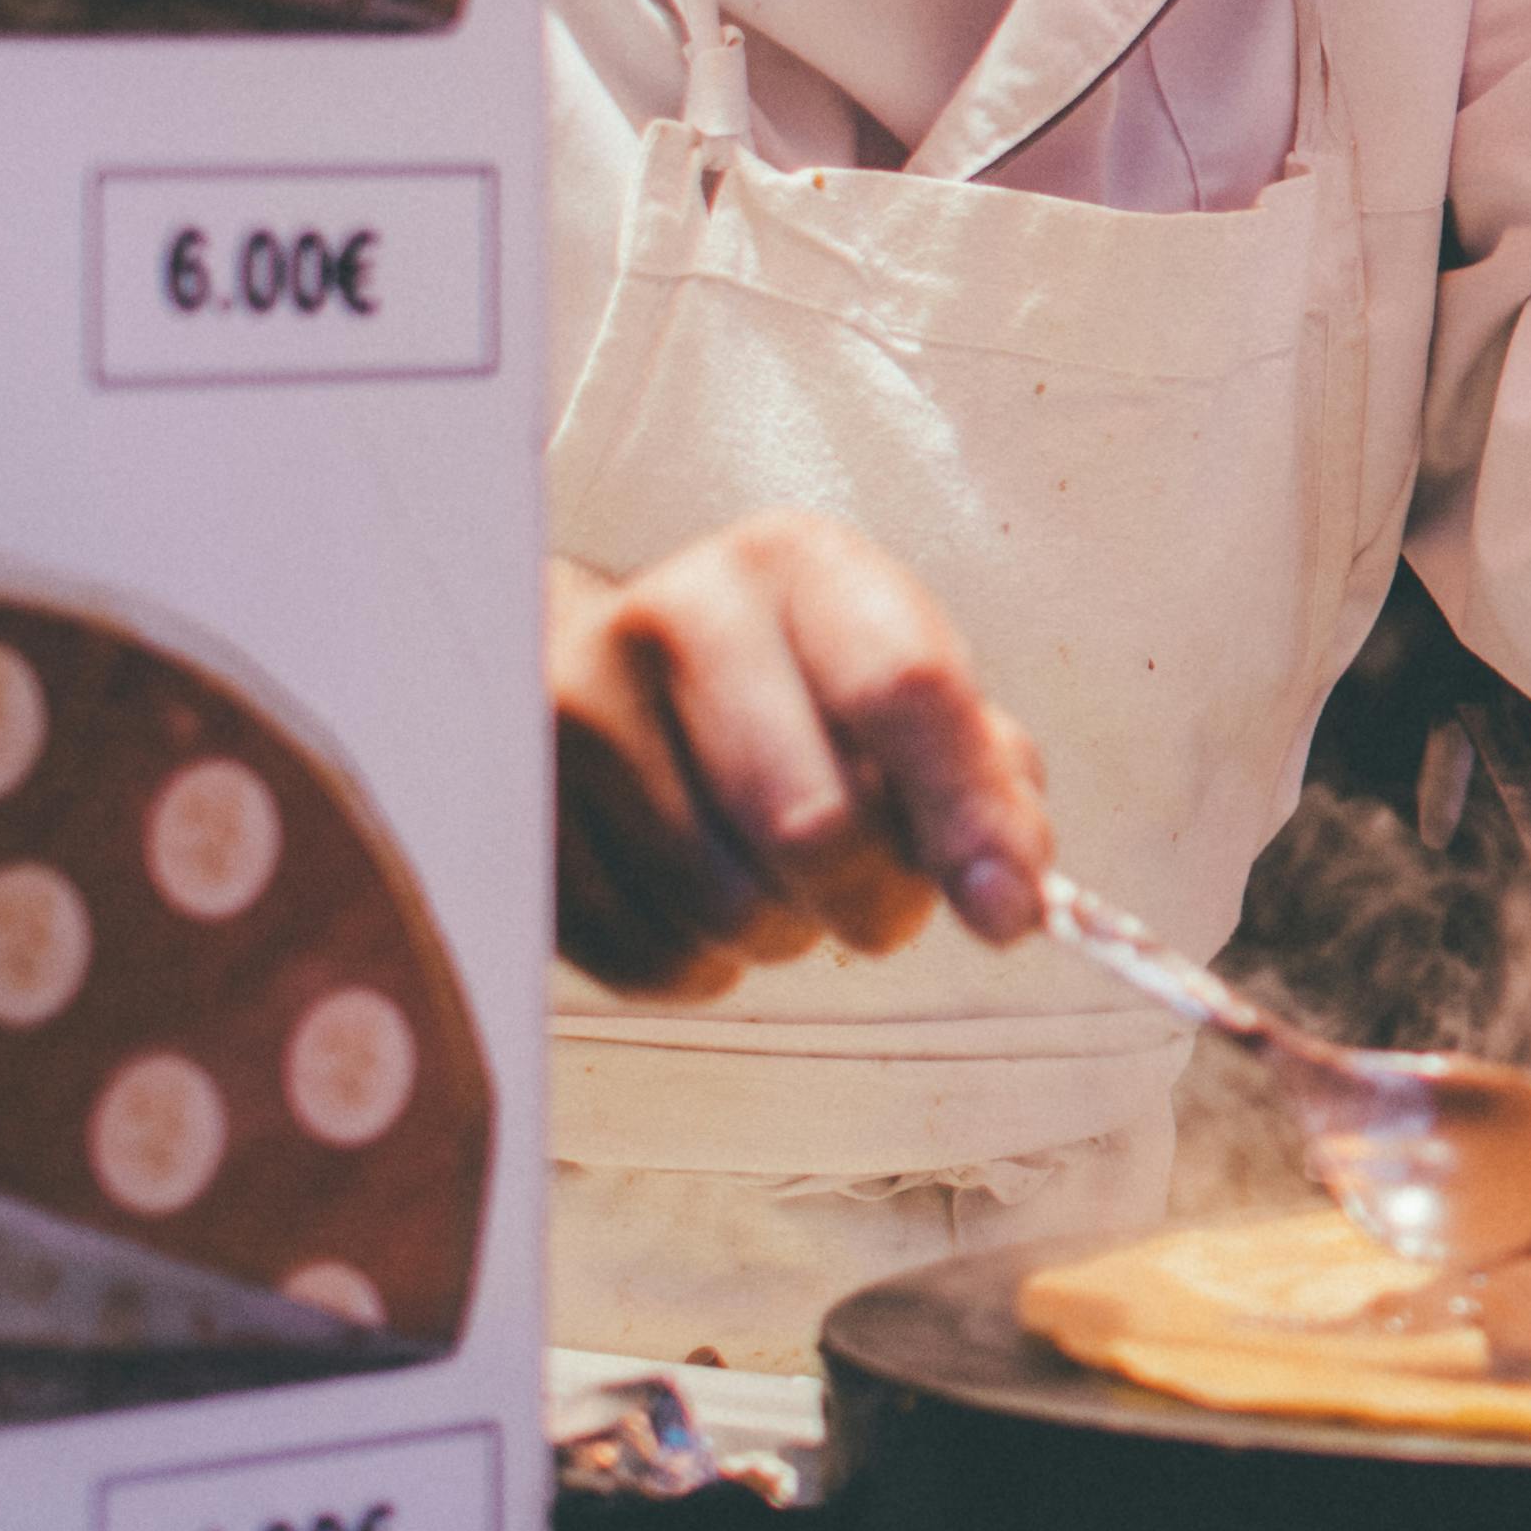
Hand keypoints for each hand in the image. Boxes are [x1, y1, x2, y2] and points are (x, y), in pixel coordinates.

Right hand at [548, 517, 1052, 998]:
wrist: (593, 668)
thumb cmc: (782, 681)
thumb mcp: (894, 676)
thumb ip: (980, 767)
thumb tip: (1013, 881)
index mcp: (795, 567)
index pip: (904, 692)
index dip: (970, 816)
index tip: (1010, 911)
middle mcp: (673, 620)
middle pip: (815, 825)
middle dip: (877, 897)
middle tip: (881, 897)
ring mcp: (573, 717)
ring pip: (732, 909)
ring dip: (787, 930)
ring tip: (773, 872)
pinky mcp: (517, 820)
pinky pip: (652, 959)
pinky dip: (706, 963)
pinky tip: (697, 897)